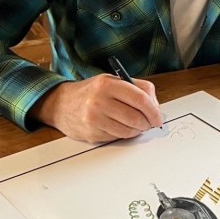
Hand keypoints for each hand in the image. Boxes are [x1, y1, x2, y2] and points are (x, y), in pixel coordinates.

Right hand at [30, 74, 162, 142]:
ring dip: (137, 130)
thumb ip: (137, 89)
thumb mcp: (112, 81)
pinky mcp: (92, 133)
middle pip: (136, 117)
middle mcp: (99, 101)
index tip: (158, 117)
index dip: (154, 110)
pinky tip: (121, 127)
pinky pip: (117, 137)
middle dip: (148, 123)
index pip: (140, 98)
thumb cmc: (91, 92)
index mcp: (107, 84)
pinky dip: (125, 134)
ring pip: (128, 130)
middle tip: (150, 123)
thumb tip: (156, 107)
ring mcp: (94, 118)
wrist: (61, 104)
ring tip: (136, 124)